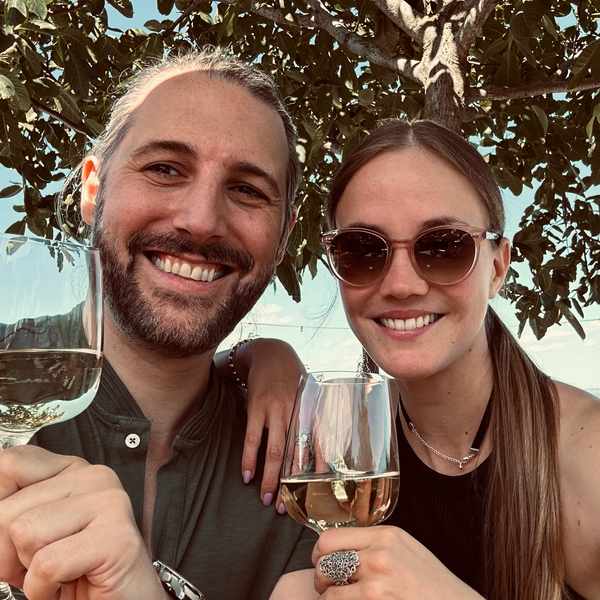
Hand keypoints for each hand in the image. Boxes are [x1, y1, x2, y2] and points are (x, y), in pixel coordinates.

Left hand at [0, 446, 165, 599]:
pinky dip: (44, 588)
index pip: (10, 463)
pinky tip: (67, 584)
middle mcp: (94, 477)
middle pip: (7, 510)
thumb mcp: (31, 535)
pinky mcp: (117, 537)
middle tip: (40, 565)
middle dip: (8, 554)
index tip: (9, 537)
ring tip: (57, 572)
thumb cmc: (74, 573)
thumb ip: (9, 512)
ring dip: (29, 570)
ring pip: (25, 532)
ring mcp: (109, 503)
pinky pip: (47, 564)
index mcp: (71, 470)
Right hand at [216, 338, 304, 509]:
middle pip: (296, 456)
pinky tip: (246, 474)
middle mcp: (297, 413)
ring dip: (269, 477)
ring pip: (275, 451)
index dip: (318, 472)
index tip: (318, 494)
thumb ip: (313, 418)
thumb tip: (323, 447)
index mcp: (311, 412)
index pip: (319, 446)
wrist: (270, 351)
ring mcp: (277, 409)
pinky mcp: (257, 406)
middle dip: (290, 484)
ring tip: (264, 499)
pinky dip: (250, 458)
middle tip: (284, 508)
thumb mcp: (309, 394)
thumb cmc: (292, 375)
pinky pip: (253, 437)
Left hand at [312, 527, 484, 598]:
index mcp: (386, 535)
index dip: (320, 554)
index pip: (329, 537)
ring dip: (329, 598)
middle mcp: (379, 554)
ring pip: (327, 589)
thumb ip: (374, 545)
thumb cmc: (432, 586)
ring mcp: (378, 582)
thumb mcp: (406, 550)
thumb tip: (338, 550)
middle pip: (323, 561)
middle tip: (329, 588)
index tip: (323, 564)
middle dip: (321, 578)